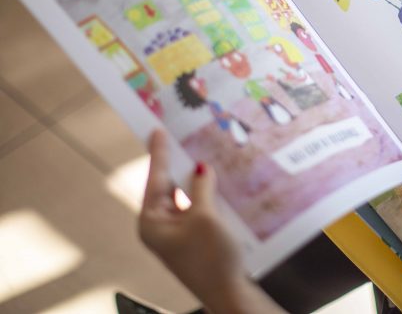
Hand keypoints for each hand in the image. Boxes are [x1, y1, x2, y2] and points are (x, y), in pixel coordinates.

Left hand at [139, 129, 280, 313]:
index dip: (159, 153)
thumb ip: (201, 187)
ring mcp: (176, 235)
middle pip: (167, 188)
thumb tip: (200, 169)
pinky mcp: (192, 240)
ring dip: (194, 182)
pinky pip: (195, 210)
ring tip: (202, 156)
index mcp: (152, 222)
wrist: (228, 293)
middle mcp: (159, 228)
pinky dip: (203, 197)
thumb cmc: (211, 258)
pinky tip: (215, 184)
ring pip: (183, 198)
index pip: (155, 179)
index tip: (156, 130)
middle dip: (177, 166)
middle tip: (181, 139)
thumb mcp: (205, 216)